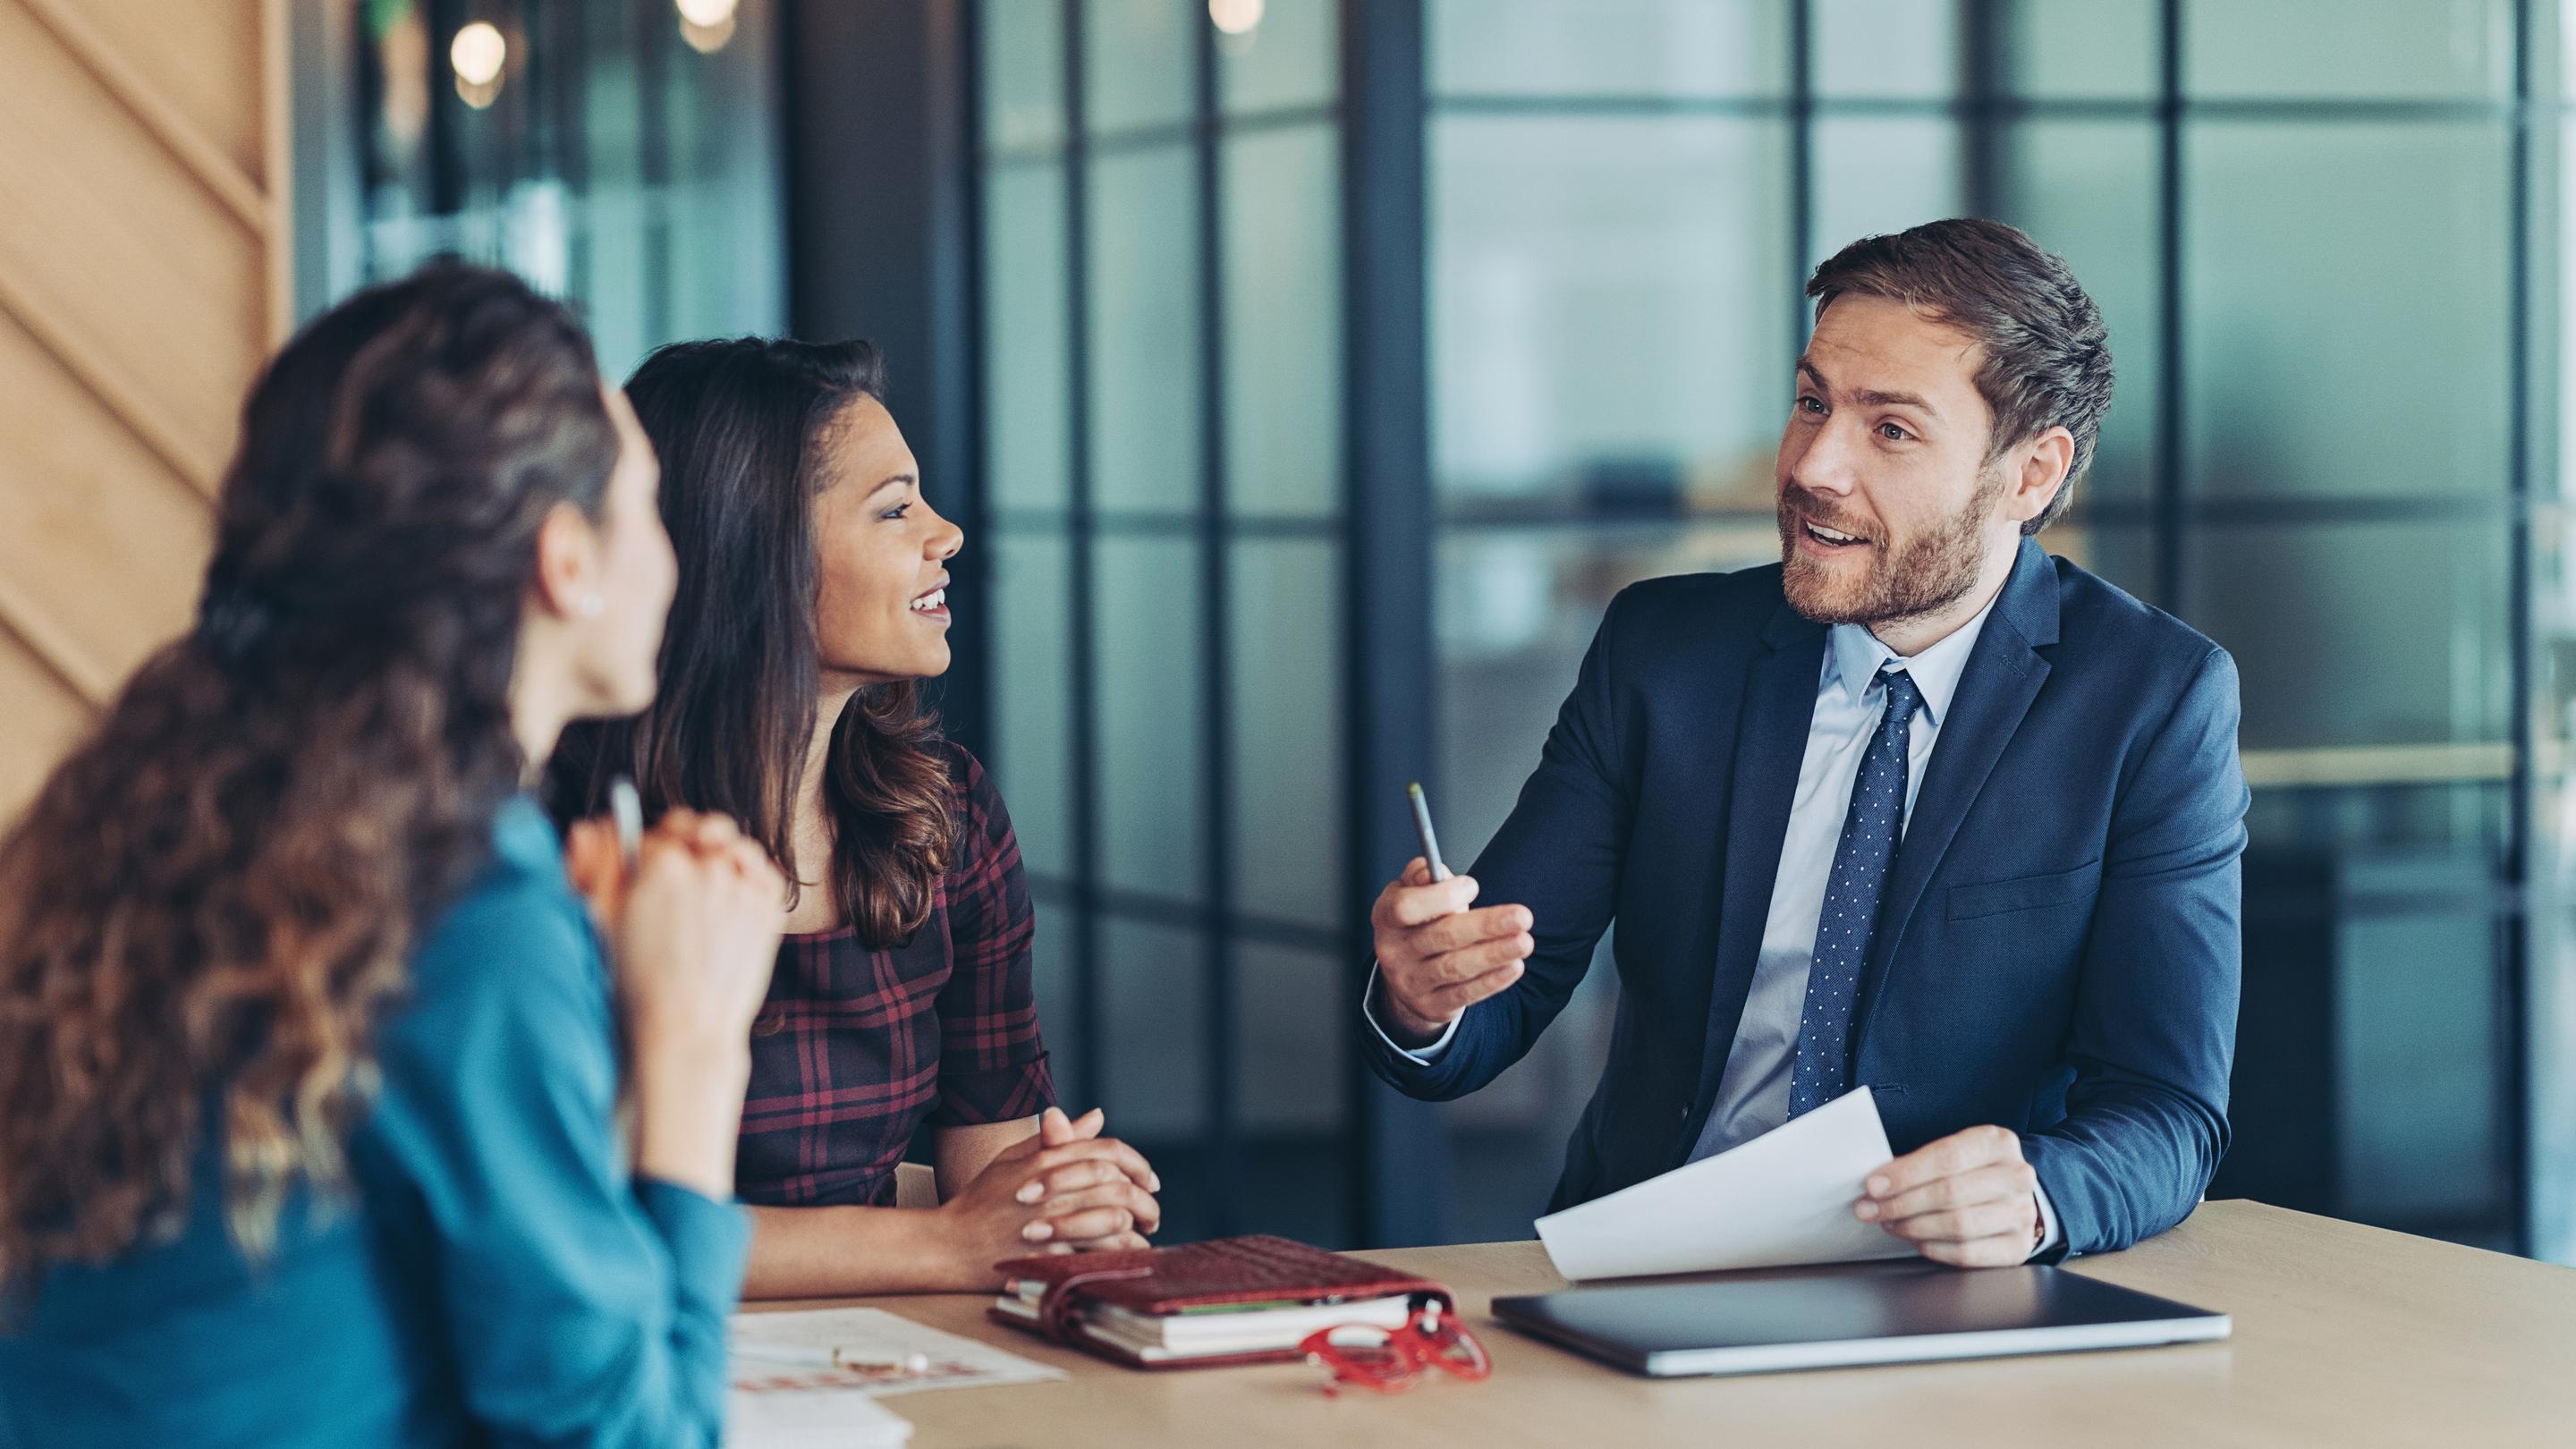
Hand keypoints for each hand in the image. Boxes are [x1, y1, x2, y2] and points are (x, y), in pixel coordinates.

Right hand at [596, 809, 786, 1198]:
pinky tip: (733, 890)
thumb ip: (597, 868)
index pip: (652, 836)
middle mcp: (707, 867)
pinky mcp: (768, 908)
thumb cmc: (635, 985)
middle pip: (694, 832)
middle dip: (682, 842)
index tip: (641, 872)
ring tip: (704, 879)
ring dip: (719, 854)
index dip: (643, 853)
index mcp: (661, 864)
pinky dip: (751, 873)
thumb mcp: (602, 924)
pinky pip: (763, 871)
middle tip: (674, 866)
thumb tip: (589, 828)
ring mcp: (743, 886)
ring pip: (732, 847)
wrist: (685, 1033)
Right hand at [933, 1108, 1161, 1279]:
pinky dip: (1120, 1255)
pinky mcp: (1047, 1255)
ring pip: (1114, 1219)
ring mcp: (1049, 1222)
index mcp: (1045, 1159)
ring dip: (1137, 1229)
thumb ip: (1059, 1138)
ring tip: (1144, 1237)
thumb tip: (1097, 1116)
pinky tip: (1126, 1258)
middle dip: (1145, 1201)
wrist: (949, 1243)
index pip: (1108, 1151)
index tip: (1149, 1181)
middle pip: (1118, 1185)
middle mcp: (1051, 1186)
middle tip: (1152, 1214)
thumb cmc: (982, 1200)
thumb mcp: (1014, 1158)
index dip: (1137, 1164)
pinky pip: (1097, 1254)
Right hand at [1369, 857, 1533, 1043]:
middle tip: (1521, 917)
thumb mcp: (1410, 893)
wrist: (1407, 974)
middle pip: (1442, 936)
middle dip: (1486, 926)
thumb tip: (1433, 871)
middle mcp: (1393, 951)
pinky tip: (1514, 966)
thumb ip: (1422, 875)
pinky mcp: (1430, 1006)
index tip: (1473, 887)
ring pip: (1456, 968)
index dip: (1442, 896)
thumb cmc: (1417, 923)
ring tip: (1524, 942)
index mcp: (1386, 917)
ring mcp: (1410, 982)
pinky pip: (1465, 994)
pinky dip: (1492, 981)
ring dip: (1494, 954)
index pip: (1407, 907)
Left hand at [1855, 1125, 2041, 1267]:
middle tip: (1871, 1209)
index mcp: (1998, 1143)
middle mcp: (2016, 1176)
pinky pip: (1967, 1253)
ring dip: (1913, 1227)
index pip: (1947, 1157)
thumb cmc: (1974, 1171)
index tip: (1873, 1185)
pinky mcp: (2018, 1247)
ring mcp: (2022, 1213)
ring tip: (1890, 1223)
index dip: (1906, 1174)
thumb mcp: (1954, 1151)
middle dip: (1901, 1203)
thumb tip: (1877, 1183)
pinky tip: (1915, 1240)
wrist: (2013, 1195)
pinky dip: (1933, 1248)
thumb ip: (1920, 1163)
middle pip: (1950, 1193)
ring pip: (1958, 1225)